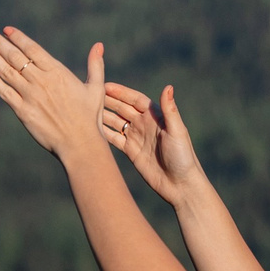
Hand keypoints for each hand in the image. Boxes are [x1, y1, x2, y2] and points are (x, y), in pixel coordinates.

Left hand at [0, 26, 107, 159]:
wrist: (80, 144)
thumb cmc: (90, 117)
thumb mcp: (96, 88)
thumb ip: (95, 65)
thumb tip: (99, 45)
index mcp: (58, 72)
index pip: (33, 49)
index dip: (18, 38)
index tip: (6, 30)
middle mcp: (41, 81)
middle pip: (15, 56)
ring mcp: (30, 96)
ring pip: (6, 72)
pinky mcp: (23, 112)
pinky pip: (5, 93)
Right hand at [102, 82, 205, 204]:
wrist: (180, 185)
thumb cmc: (183, 156)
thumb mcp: (177, 131)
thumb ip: (170, 109)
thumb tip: (168, 86)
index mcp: (155, 116)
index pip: (135, 100)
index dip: (120, 92)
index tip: (105, 86)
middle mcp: (145, 124)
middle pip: (123, 109)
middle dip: (108, 101)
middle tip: (90, 94)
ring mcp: (136, 137)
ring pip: (116, 122)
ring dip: (103, 115)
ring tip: (86, 110)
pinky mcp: (131, 151)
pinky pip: (114, 139)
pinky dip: (104, 132)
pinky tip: (91, 129)